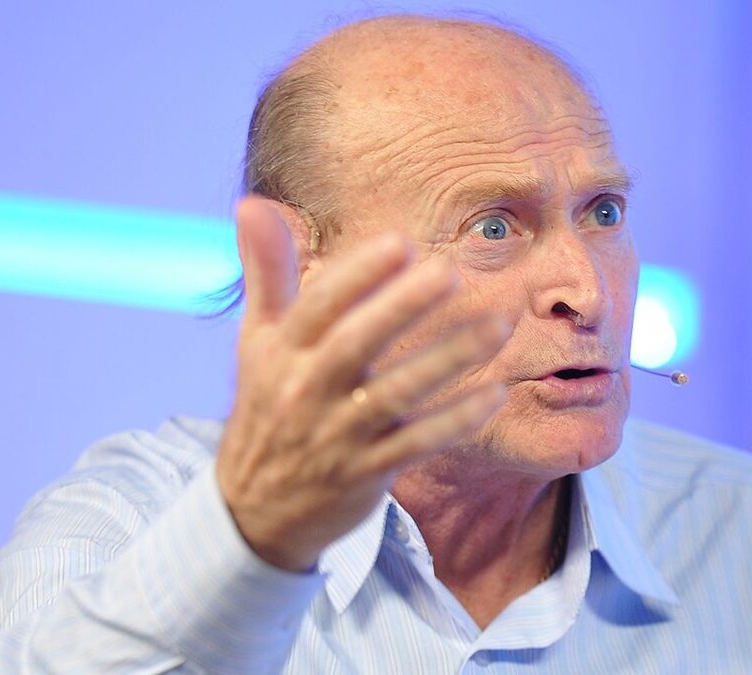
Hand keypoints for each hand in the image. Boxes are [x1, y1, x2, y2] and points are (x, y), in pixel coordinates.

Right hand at [215, 196, 508, 570]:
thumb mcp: (258, 341)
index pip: (318, 307)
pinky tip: (496, 392)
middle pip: (355, 344)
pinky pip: (418, 444)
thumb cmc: (268, 406)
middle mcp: (306, 391)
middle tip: (451, 271)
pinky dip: (456, 420)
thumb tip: (252, 201)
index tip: (401, 242)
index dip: (357, 275)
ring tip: (498, 324)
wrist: (254, 510)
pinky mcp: (366, 473)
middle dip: (401, 307)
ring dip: (449, 358)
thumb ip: (265, 273)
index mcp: (282, 352)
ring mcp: (337, 435)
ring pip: (396, 394)